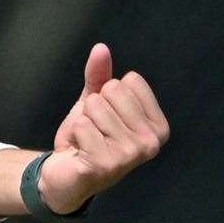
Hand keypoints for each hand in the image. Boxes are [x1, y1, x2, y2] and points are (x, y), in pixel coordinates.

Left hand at [38, 43, 169, 213]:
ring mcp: (130, 156)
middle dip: (94, 106)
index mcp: (158, 126)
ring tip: (87, 140)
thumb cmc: (87, 136)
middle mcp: (151, 143)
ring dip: (83, 121)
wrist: (65, 174)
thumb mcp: (94, 101)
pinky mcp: (106, 165)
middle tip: (94, 131)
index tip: (107, 118)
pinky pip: (82, 124)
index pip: (129, 80)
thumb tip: (101, 48)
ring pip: (95, 106)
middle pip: (112, 90)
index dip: (108, 93)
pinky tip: (80, 151)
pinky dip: (74, 134)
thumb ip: (99, 75)